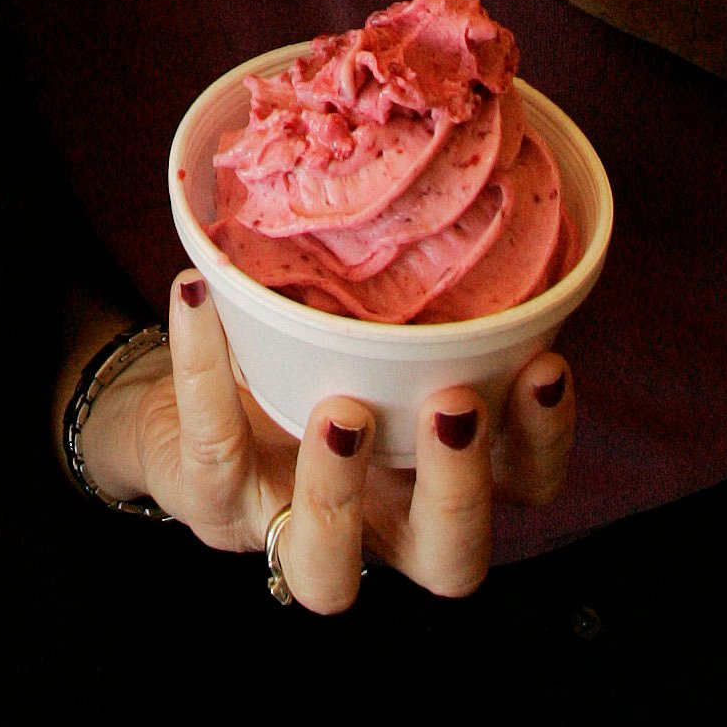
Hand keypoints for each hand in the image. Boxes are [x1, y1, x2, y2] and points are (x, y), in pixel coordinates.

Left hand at [80, 281, 575, 605]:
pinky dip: (205, 369)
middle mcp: (379, 522)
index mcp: (436, 471)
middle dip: (460, 491)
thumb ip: (416, 281)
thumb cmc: (302, 354)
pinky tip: (198, 296)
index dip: (543, 438)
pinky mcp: (213, 502)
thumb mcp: (369, 319)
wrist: (182, 407)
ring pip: (329, 569)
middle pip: (450, 560)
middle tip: (453, 406)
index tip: (544, 360)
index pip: (522, 483)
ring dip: (341, 491)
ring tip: (342, 410)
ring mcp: (292, 527)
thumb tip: (455, 157)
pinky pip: (211, 447)